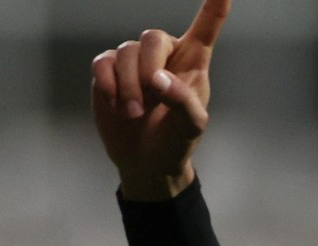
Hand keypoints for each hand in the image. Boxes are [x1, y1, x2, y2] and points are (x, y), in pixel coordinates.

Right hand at [91, 0, 230, 199]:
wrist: (147, 159)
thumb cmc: (177, 140)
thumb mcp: (191, 126)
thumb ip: (183, 101)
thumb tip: (158, 79)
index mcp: (194, 61)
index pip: (207, 27)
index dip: (214, 6)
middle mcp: (165, 54)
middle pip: (152, 37)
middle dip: (147, 68)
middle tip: (150, 100)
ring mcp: (135, 61)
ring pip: (125, 51)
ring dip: (128, 86)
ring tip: (135, 113)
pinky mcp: (109, 70)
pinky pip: (103, 62)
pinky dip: (109, 83)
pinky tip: (117, 105)